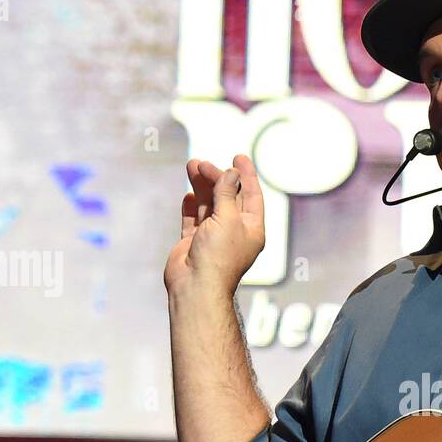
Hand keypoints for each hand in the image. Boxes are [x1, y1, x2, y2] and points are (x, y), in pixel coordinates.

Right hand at [164, 154, 265, 295]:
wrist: (195, 285)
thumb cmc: (218, 255)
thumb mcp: (228, 218)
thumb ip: (228, 193)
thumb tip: (231, 173)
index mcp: (252, 229)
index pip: (252, 196)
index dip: (246, 175)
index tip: (239, 156)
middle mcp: (234, 232)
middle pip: (228, 197)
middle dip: (217, 177)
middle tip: (202, 163)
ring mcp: (213, 237)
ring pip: (209, 204)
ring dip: (201, 185)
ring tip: (191, 166)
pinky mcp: (194, 242)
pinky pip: (194, 219)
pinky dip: (191, 206)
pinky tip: (188, 194)